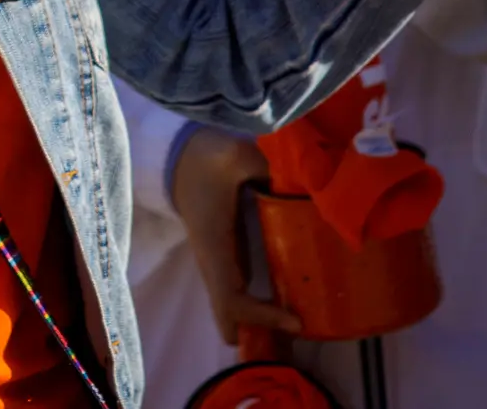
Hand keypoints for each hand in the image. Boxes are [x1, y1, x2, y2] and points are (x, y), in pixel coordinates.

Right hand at [169, 130, 300, 346]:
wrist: (178, 155)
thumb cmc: (203, 159)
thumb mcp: (234, 155)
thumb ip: (266, 164)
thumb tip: (304, 178)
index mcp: (214, 247)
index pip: (232, 300)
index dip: (261, 316)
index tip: (295, 319)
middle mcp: (215, 263)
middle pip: (233, 317)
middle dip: (263, 331)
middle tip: (305, 330)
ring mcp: (222, 261)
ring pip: (238, 307)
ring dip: (266, 319)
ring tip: (309, 318)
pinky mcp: (230, 253)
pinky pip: (245, 290)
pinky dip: (268, 300)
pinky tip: (299, 292)